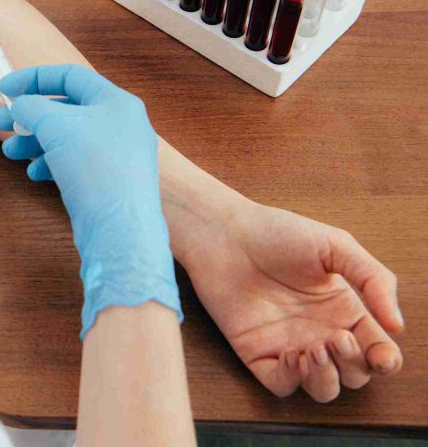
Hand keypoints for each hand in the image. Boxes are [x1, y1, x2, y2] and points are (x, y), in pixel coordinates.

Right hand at [0, 64, 180, 336]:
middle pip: (67, 109)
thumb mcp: (55, 125)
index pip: (71, 76)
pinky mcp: (109, 183)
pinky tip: (34, 173)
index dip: (34, 78)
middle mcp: (121, 124)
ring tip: (10, 152)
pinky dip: (51, 163)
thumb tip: (20, 105)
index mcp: (117, 101)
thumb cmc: (94, 166)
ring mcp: (117, 156)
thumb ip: (31, 107)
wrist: (120, 229)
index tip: (5, 88)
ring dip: (34, 141)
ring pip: (67, 139)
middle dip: (29, 116)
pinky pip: (75, 163)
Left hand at [183, 203, 403, 401]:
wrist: (224, 234)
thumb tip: (397, 326)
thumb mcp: (336, 245)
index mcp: (343, 310)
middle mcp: (319, 332)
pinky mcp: (256, 352)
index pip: (376, 350)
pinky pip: (282, 385)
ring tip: (314, 348)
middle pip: (353, 375)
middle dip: (354, 366)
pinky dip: (293, 380)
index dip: (385, 360)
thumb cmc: (276, 232)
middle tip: (337, 337)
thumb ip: (374, 280)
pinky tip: (291, 354)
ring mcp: (288, 344)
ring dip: (327, 379)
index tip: (381, 355)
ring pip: (322, 389)